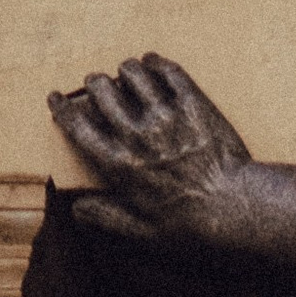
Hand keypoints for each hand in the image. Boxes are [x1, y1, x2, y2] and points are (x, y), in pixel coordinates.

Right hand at [47, 53, 263, 252]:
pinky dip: (156, 63)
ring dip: (126, 70)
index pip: (78, 126)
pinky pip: (167, 69)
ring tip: (128, 74)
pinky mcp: (193, 103)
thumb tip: (76, 208)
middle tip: (99, 85)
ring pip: (132, 71)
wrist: (238, 210)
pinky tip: (154, 64)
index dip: (62, 108)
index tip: (56, 97)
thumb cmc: (192, 228)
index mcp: (119, 164)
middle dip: (96, 84)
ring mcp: (166, 115)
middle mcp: (137, 134)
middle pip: (101, 89)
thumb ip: (107, 218)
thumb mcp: (144, 233)